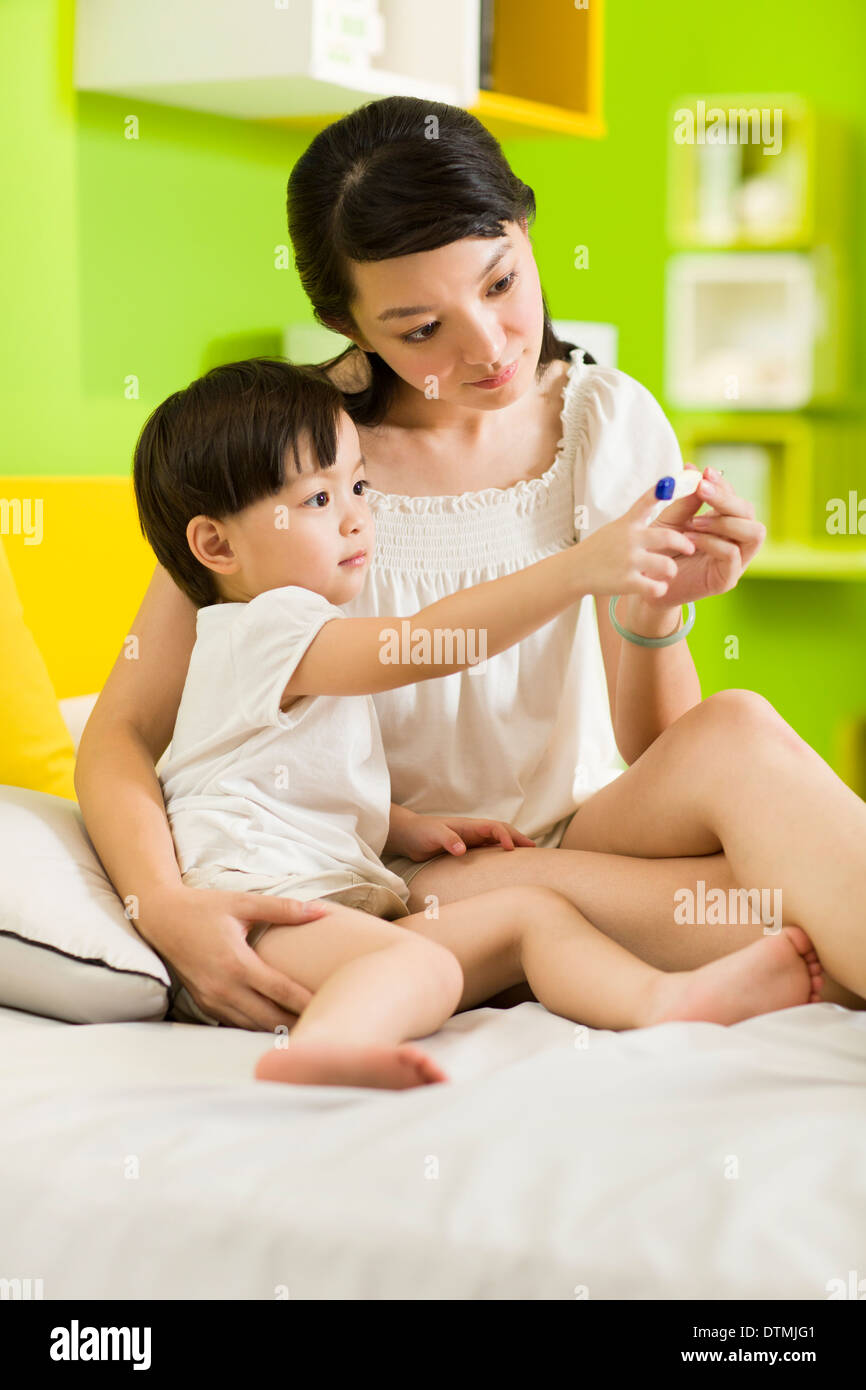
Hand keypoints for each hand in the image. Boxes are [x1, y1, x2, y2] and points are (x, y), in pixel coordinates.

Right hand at [140, 885, 326, 1030]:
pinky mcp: (204, 1004)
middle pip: (269, 1017)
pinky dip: (256, 1025)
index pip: (280, 991)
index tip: (332, 1005)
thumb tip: (320, 909)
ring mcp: (212, 1000)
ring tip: (307, 1027)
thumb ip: (282, 909)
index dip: (307, 1002)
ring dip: (277, 1028)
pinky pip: (236, 1022)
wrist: (160, 918)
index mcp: (236, 963)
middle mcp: (223, 988)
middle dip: (297, 1022)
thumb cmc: (203, 908)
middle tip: (326, 1022)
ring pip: (252, 1025)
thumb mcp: (242, 903)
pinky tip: (276, 1023)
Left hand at [396, 814, 535, 862]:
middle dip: (517, 838)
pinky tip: (506, 861)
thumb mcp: (432, 835)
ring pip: (497, 839)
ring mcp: (471, 839)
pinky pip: (488, 849)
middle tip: (534, 849)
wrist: (408, 835)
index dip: (505, 836)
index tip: (512, 849)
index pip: (493, 827)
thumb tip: (463, 850)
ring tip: (527, 854)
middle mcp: (473, 831)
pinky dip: (500, 852)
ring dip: (512, 844)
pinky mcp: (467, 848)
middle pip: (501, 831)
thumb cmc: (420, 832)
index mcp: (468, 826)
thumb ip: (447, 840)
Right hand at [578, 481, 696, 600]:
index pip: (647, 501)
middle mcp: (629, 540)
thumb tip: (662, 499)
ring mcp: (628, 561)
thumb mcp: (615, 528)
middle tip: (691, 548)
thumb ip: (637, 519)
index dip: (663, 489)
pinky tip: (656, 587)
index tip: (675, 480)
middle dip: (684, 544)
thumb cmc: (599, 549)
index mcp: (628, 524)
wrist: (574, 570)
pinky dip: (660, 588)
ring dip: (672, 570)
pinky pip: (655, 587)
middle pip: (668, 537)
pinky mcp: (626, 582)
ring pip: (667, 565)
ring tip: (668, 572)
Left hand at [640, 463, 766, 608]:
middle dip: (727, 498)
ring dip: (725, 521)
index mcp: (724, 523)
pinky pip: (733, 555)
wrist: (646, 584)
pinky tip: (690, 539)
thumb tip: (694, 469)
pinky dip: (713, 542)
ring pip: (753, 533)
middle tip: (702, 490)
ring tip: (695, 521)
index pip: (734, 499)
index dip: (723, 484)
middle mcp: (735, 540)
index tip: (704, 471)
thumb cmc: (660, 551)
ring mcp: (735, 561)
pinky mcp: (727, 579)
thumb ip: (684, 501)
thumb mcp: (670, 521)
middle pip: (749, 513)